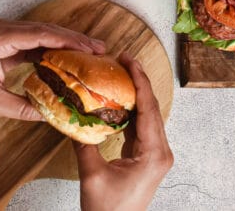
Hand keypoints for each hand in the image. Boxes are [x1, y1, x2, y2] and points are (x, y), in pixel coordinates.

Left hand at [0, 18, 105, 119]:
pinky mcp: (1, 43)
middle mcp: (0, 29)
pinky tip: (65, 58)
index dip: (69, 41)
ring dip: (63, 43)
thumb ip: (24, 107)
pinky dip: (48, 50)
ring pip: (40, 34)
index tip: (90, 47)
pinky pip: (30, 42)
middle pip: (45, 30)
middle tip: (98, 48)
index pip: (41, 34)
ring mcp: (0, 34)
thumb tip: (52, 114)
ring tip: (88, 52)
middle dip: (73, 39)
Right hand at [74, 54, 173, 210]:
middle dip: (139, 81)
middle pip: (152, 108)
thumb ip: (84, 143)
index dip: (139, 81)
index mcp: (154, 153)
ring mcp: (157, 155)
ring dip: (137, 94)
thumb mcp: (92, 174)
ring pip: (149, 116)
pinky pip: (143, 128)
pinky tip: (121, 99)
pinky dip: (133, 111)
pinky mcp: (148, 158)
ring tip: (122, 73)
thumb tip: (73, 117)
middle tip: (124, 60)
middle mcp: (161, 151)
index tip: (129, 60)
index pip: (148, 107)